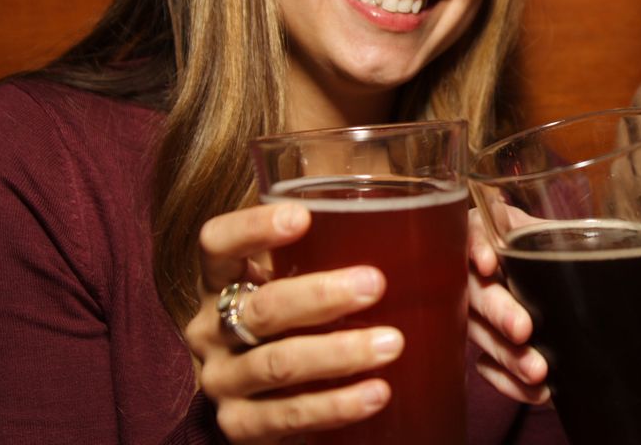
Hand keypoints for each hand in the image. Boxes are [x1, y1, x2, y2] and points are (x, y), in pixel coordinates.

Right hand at [185, 203, 403, 442]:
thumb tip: (429, 221)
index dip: (251, 227)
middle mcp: (211, 329)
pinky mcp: (240, 427)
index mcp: (221, 281)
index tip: (301, 216)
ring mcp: (223, 381)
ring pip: (277, 364)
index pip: (217, 243)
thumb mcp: (296, 284)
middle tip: (374, 285)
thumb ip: (331, 255)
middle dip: (320, 295)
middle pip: (261, 307)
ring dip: (338, 353)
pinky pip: (288, 416)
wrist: (259, 403)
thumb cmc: (295, 323)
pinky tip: (377, 393)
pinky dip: (336, 405)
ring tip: (392, 344)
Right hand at [465, 210, 640, 405]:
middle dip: (495, 310)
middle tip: (525, 330)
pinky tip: (538, 391)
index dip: (473, 241)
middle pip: (475, 288)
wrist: (620, 334)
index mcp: (525, 236)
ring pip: (479, 334)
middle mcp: (505, 274)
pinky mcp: (500, 354)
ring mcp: (497, 316)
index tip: (487, 261)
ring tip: (539, 371)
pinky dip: (510, 382)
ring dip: (504, 354)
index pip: (479, 228)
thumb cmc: (616, 278)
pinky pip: (490, 369)